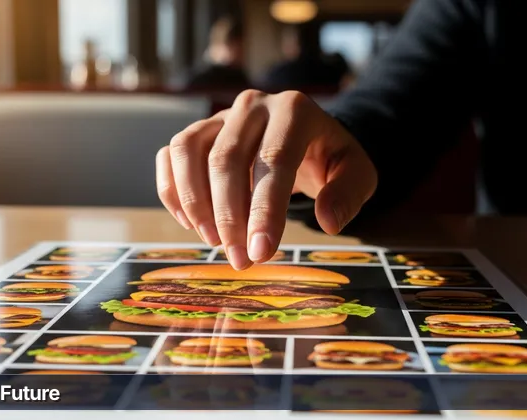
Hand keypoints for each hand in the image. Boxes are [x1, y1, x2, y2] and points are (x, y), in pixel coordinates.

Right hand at [156, 90, 377, 269]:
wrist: (308, 138)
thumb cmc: (329, 159)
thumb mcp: (357, 174)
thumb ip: (348, 195)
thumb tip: (328, 222)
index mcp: (295, 110)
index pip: (275, 160)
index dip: (265, 210)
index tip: (261, 253)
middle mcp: (252, 105)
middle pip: (226, 158)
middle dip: (229, 217)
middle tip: (240, 260)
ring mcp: (219, 116)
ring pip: (188, 151)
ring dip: (195, 202)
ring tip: (214, 242)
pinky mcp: (197, 132)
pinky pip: (170, 155)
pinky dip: (173, 191)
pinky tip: (191, 224)